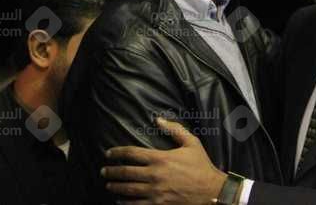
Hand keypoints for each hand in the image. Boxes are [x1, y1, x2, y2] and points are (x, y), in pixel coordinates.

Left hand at [101, 117, 227, 204]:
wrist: (211, 191)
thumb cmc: (201, 166)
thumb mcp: (191, 143)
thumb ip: (174, 130)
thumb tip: (158, 120)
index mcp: (160, 158)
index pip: (132, 153)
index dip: (117, 152)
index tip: (108, 153)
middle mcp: (154, 175)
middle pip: (125, 172)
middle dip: (111, 171)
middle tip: (103, 171)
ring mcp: (155, 192)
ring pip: (128, 189)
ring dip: (115, 187)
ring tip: (108, 185)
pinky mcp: (158, 204)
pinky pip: (136, 204)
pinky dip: (125, 203)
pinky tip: (120, 201)